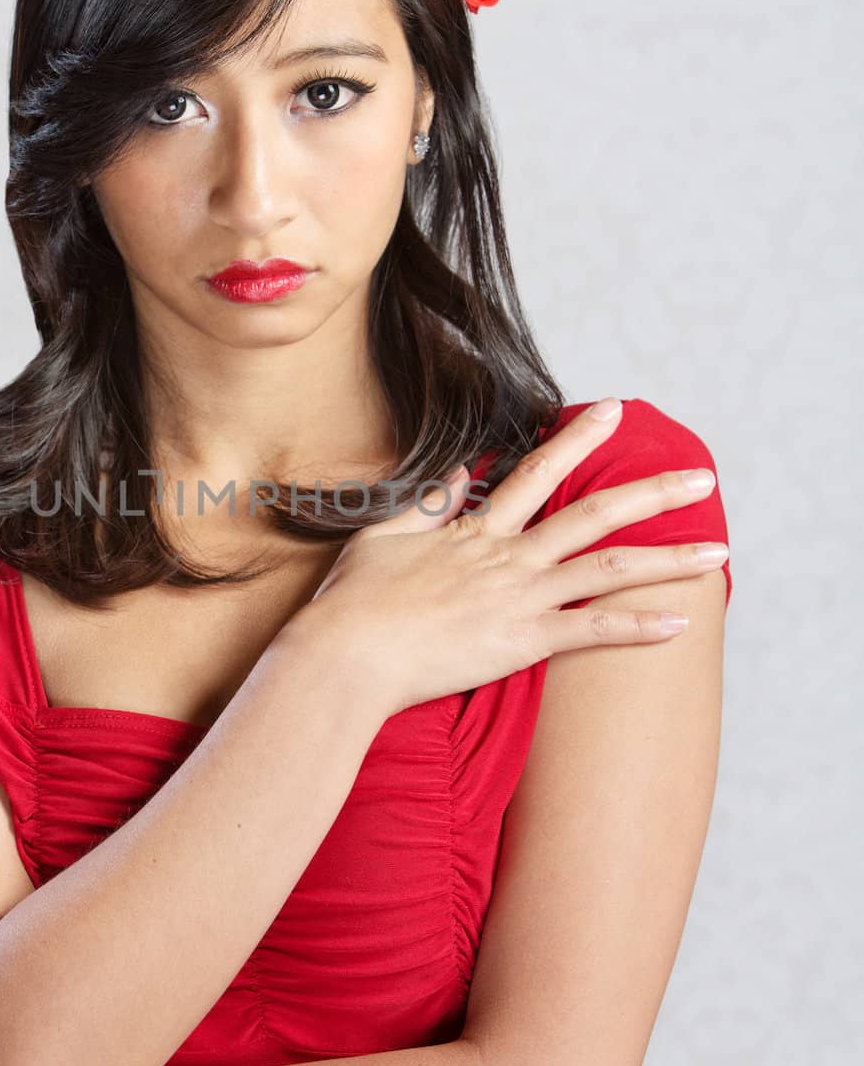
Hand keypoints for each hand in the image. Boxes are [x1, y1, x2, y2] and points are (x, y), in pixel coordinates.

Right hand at [306, 397, 726, 715]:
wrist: (347, 652)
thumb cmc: (354, 601)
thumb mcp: (384, 535)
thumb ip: (426, 503)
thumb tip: (455, 473)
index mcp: (475, 529)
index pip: (538, 472)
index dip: (578, 440)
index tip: (613, 412)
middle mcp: (508, 556)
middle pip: (594, 513)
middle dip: (652, 491)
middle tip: (702, 476)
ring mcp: (520, 597)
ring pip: (608, 568)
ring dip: (669, 558)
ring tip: (719, 553)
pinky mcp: (523, 641)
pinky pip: (593, 629)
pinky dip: (639, 626)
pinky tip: (681, 621)